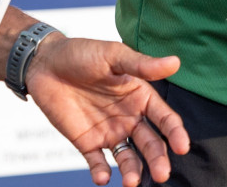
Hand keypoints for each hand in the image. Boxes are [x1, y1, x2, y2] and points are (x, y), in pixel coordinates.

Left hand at [25, 35, 188, 186]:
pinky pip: (97, 161)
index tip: (182, 147)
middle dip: (157, 159)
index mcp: (141, 96)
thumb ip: (142, 65)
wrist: (45, 63)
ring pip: (127, 156)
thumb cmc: (83, 53)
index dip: (175, 133)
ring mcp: (108, 131)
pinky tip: (103, 177)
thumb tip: (175, 62)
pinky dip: (101, 172)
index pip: (164, 118)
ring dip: (132, 170)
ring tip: (131, 182)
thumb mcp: (114, 56)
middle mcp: (129, 117)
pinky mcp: (86, 142)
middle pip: (149, 143)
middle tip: (162, 175)